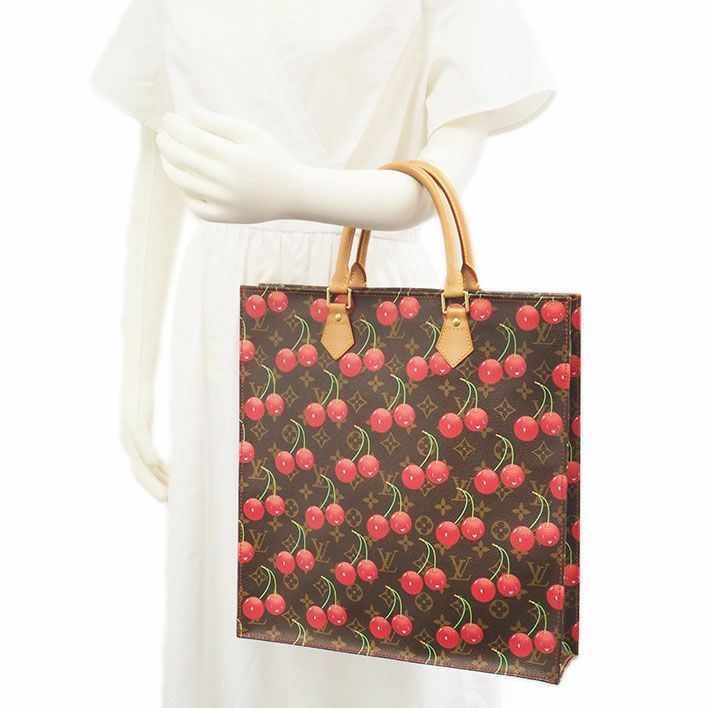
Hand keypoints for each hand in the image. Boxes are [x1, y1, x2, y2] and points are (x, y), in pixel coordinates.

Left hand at [121, 376, 168, 501]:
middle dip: (152, 488)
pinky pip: (141, 440)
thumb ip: (149, 445)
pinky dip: (148, 453)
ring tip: (165, 495)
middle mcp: (127, 442)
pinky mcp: (134, 419)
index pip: (142, 471)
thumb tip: (159, 464)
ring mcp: (129, 432)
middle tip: (167, 503)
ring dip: (151, 480)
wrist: (134, 377)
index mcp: (131, 446)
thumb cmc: (142, 402)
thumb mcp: (146, 426)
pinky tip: (156, 463)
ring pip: (140, 462)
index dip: (153, 485)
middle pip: (139, 472)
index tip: (168, 497)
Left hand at [156, 109, 302, 222]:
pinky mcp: (224, 217)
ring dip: (169, 167)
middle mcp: (225, 181)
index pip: (191, 137)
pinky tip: (187, 182)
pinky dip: (185, 193)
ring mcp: (223, 202)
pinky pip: (194, 206)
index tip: (168, 119)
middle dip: (166, 143)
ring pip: (182, 183)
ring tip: (168, 156)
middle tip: (163, 136)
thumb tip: (190, 116)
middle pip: (182, 159)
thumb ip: (221, 123)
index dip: (175, 126)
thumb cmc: (271, 158)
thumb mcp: (253, 134)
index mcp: (232, 157)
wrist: (293, 195)